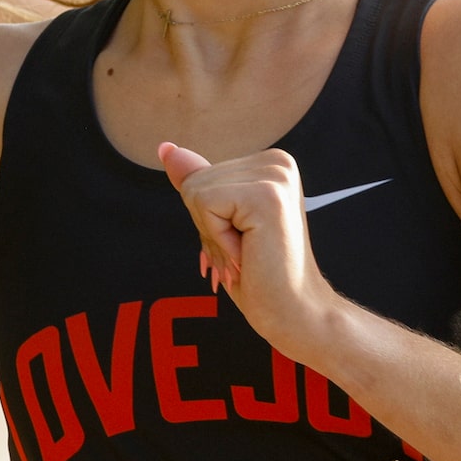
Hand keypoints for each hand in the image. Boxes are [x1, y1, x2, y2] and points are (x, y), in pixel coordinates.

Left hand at [158, 143, 343, 360]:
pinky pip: (204, 204)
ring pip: (196, 191)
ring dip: (213, 235)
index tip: (243, 242)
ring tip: (247, 253)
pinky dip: (217, 238)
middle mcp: (278, 162)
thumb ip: (199, 183)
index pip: (202, 177)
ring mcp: (276, 176)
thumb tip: (166, 149)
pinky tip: (247, 253)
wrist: (293, 311)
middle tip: (244, 253)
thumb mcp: (221, 224)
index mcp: (270, 164)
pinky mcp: (267, 195)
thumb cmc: (258, 275)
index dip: (209, 219)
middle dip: (208, 227)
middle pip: (195, 181)